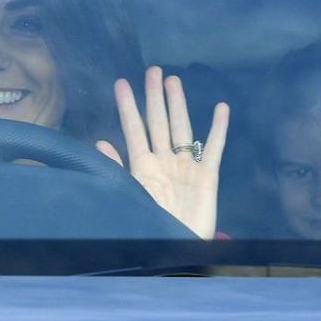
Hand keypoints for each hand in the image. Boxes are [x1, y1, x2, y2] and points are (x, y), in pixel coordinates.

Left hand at [96, 66, 229, 239]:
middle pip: (158, 122)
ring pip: (182, 128)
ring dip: (178, 105)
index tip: (121, 84)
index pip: (133, 130)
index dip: (127, 107)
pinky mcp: (207, 176)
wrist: (175, 249)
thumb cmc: (150, 226)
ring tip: (174, 81)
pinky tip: (220, 108)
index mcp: (142, 166)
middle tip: (153, 71)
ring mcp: (186, 166)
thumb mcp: (129, 197)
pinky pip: (214, 148)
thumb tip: (99, 143)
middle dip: (154, 97)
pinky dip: (218, 129)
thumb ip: (117, 170)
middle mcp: (164, 161)